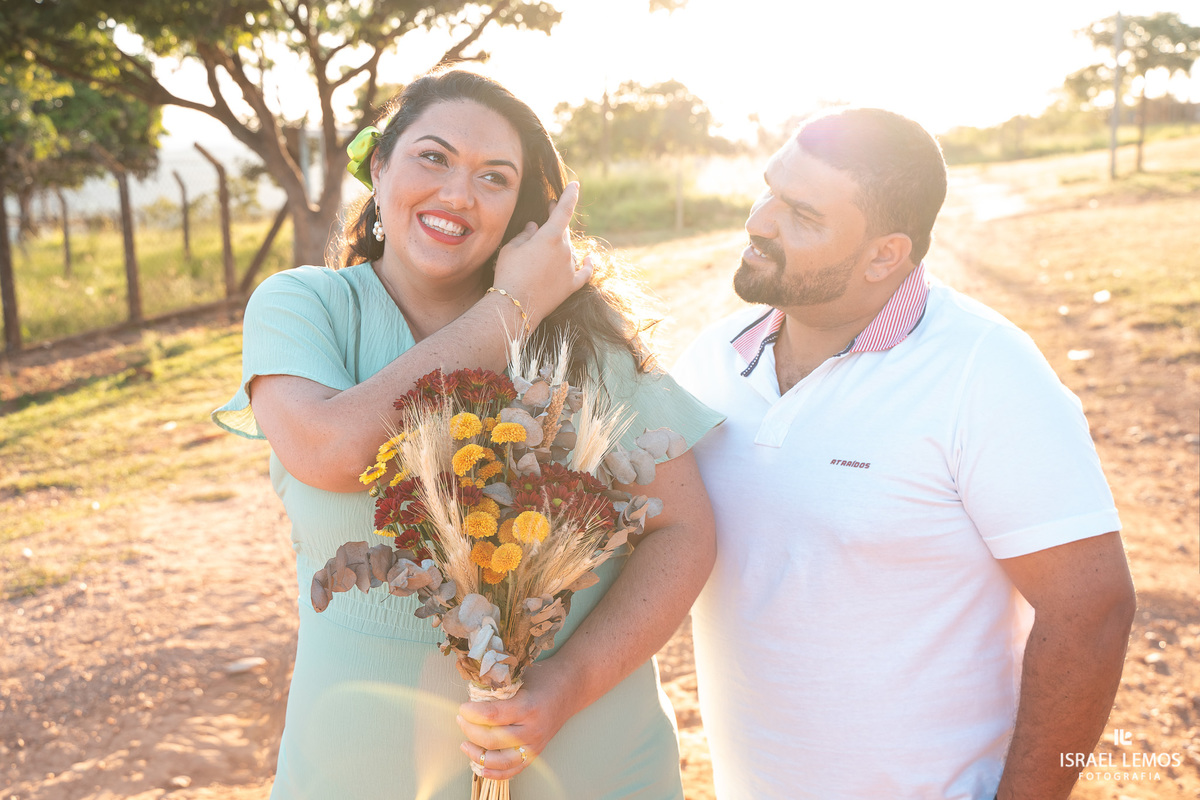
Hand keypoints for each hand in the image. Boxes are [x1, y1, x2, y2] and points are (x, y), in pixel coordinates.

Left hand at [456, 660, 578, 780]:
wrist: (570, 688)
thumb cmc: (544, 678)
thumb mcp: (519, 677)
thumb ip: (497, 690)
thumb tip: (470, 700)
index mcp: (528, 707)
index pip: (492, 715)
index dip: (472, 713)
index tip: (462, 707)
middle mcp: (532, 730)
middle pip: (492, 739)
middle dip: (469, 730)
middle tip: (461, 719)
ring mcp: (534, 744)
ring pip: (499, 761)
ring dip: (477, 755)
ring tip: (465, 743)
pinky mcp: (535, 753)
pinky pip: (512, 770)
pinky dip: (493, 772)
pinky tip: (479, 765)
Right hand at [492, 182, 592, 325]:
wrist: (515, 305)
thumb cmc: (509, 272)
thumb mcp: (512, 248)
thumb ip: (525, 234)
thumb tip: (534, 227)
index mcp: (550, 236)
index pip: (564, 209)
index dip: (569, 195)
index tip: (575, 185)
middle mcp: (565, 250)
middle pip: (564, 230)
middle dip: (557, 218)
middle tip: (549, 208)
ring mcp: (570, 268)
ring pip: (568, 250)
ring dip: (560, 244)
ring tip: (545, 245)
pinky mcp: (571, 285)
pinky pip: (584, 272)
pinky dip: (588, 264)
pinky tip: (591, 259)